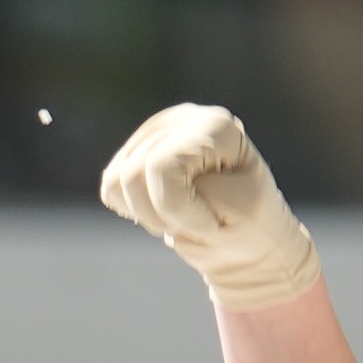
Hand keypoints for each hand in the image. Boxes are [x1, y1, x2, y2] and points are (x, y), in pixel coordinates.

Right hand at [99, 102, 323, 309]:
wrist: (249, 243)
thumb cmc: (251, 228)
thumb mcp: (239, 210)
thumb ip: (197, 189)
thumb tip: (142, 173)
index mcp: (215, 126)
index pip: (161, 166)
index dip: (180, 210)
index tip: (213, 224)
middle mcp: (182, 119)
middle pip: (133, 175)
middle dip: (162, 216)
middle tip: (197, 224)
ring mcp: (156, 133)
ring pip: (116, 182)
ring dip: (148, 215)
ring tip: (181, 218)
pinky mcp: (136, 153)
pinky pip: (110, 188)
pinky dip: (134, 210)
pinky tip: (163, 211)